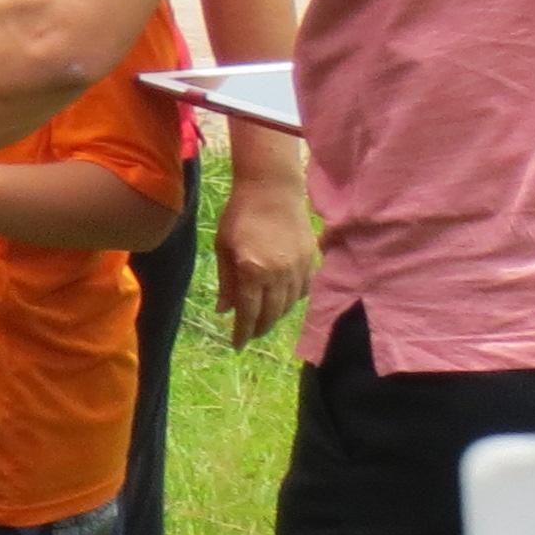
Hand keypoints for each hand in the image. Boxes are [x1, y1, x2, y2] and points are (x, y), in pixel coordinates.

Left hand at [213, 166, 316, 348]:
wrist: (272, 188)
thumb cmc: (240, 214)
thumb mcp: (223, 247)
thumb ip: (226, 282)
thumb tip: (224, 311)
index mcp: (253, 271)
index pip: (248, 313)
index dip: (241, 332)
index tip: (236, 346)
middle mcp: (279, 274)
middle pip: (271, 314)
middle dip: (258, 329)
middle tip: (248, 335)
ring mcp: (298, 268)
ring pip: (289, 305)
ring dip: (275, 317)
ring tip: (263, 321)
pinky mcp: (311, 260)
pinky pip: (303, 290)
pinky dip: (292, 301)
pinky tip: (282, 301)